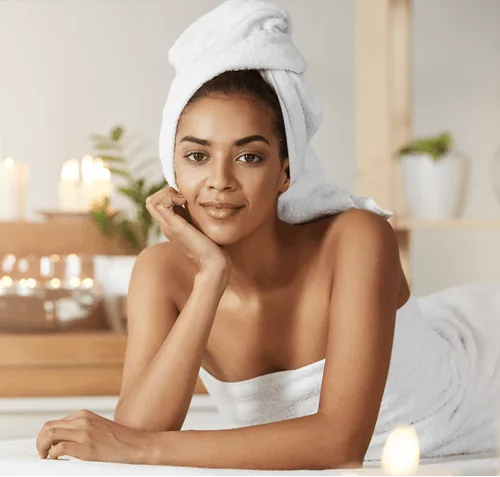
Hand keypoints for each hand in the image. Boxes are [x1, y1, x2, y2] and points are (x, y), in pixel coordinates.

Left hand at [36, 409, 150, 463]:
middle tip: (43, 455)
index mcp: (84, 415)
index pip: (53, 423)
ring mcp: (85, 434)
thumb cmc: (119, 440)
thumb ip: (81, 428)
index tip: (47, 449)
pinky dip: (53, 455)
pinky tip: (59, 460)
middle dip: (40, 442)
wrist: (137, 445)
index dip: (45, 438)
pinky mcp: (87, 449)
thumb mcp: (98, 427)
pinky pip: (59, 449)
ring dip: (43, 449)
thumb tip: (61, 439)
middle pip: (47, 427)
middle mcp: (82, 421)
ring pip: (50, 436)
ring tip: (48, 458)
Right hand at [146, 186, 230, 273]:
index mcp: (171, 226)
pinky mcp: (174, 227)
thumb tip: (194, 203)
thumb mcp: (200, 226)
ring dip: (167, 194)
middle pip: (151, 201)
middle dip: (166, 191)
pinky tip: (184, 202)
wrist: (214, 262)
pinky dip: (171, 198)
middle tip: (182, 197)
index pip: (157, 204)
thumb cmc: (213, 246)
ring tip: (183, 200)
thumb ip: (194, 216)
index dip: (168, 194)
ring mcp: (168, 227)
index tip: (185, 197)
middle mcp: (166, 226)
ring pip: (151, 201)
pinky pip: (160, 205)